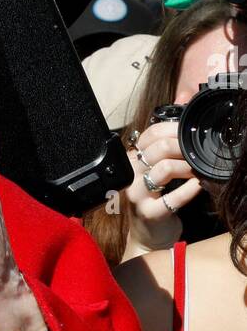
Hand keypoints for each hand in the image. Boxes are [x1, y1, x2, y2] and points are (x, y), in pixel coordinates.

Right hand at [123, 120, 202, 257]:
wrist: (149, 235)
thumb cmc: (156, 197)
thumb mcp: (160, 162)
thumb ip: (170, 130)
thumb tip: (184, 95)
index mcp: (132, 159)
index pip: (150, 133)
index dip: (174, 129)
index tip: (191, 133)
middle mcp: (130, 174)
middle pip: (158, 148)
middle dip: (183, 146)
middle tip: (198, 151)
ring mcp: (136, 194)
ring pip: (164, 169)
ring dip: (188, 166)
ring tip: (199, 168)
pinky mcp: (148, 213)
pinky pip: (171, 198)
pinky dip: (189, 190)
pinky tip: (198, 186)